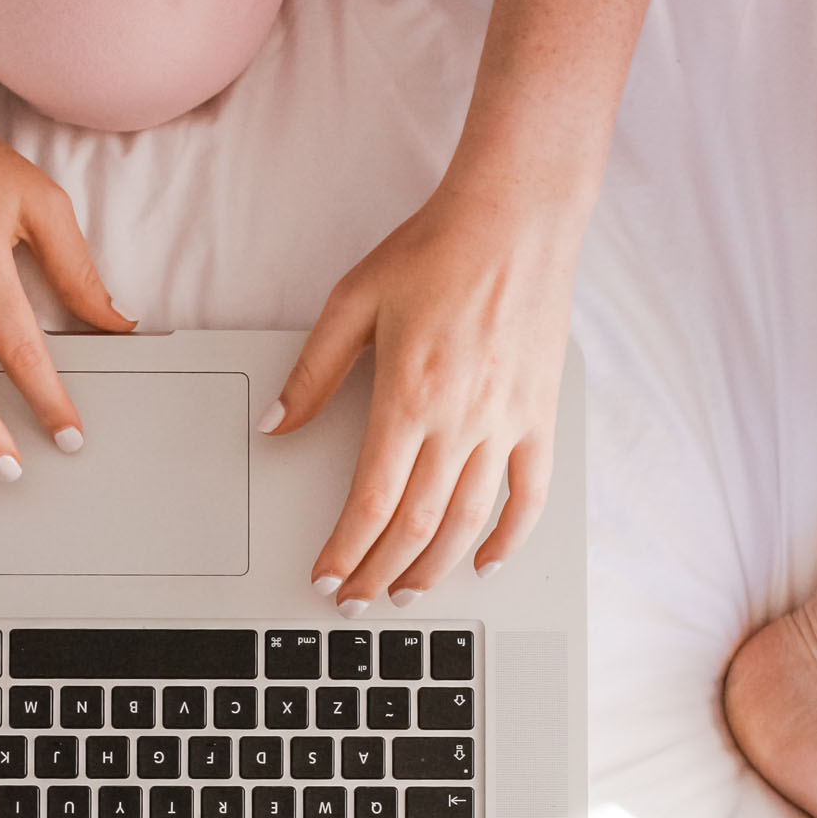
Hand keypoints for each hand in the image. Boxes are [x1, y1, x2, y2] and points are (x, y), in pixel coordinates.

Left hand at [262, 169, 582, 608]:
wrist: (515, 217)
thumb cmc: (435, 250)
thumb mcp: (353, 302)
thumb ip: (313, 372)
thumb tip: (276, 426)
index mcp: (408, 397)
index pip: (372, 500)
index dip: (347, 550)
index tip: (327, 578)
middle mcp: (460, 420)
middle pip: (417, 524)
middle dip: (381, 572)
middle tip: (356, 600)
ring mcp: (505, 422)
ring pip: (469, 520)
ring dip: (435, 568)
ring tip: (407, 594)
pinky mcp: (540, 415)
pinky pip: (530, 493)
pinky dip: (511, 536)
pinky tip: (488, 562)